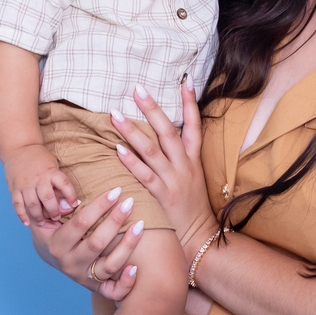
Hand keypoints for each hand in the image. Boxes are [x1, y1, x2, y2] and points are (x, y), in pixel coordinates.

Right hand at [3, 142, 77, 226]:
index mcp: (51, 171)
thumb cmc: (40, 159)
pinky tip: (27, 223)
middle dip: (53, 211)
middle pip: (47, 198)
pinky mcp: (14, 188)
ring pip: (32, 204)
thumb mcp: (53, 165)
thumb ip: (58, 183)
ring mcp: (25, 184)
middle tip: (56, 218)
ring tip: (43, 222)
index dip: (71, 195)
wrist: (19, 148)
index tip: (74, 205)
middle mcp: (38, 178)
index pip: (64, 184)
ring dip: (38, 216)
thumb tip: (68, 203)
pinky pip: (17, 204)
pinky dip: (22, 215)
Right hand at [28, 183, 144, 301]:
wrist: (48, 254)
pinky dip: (126, 283)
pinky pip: (113, 292)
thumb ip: (53, 204)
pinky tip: (136, 268)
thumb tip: (71, 198)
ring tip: (140, 225)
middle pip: (97, 243)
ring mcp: (84, 277)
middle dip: (115, 220)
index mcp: (57, 245)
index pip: (81, 223)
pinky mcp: (95, 287)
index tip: (116, 191)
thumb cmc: (51, 228)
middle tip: (130, 202)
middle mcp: (71, 264)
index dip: (99, 206)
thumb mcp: (43, 216)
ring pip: (110, 266)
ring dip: (128, 245)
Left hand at [111, 80, 216, 256]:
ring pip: (152, 150)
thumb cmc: (192, 204)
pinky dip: (131, 161)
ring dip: (132, 131)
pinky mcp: (162, 195)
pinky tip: (117, 149)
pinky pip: (144, 175)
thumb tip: (165, 135)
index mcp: (193, 158)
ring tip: (115, 114)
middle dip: (152, 108)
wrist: (200, 234)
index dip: (191, 102)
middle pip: (169, 131)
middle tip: (137, 89)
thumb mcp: (192, 175)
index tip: (186, 80)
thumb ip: (181, 156)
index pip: (195, 124)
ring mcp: (173, 179)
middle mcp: (184, 165)